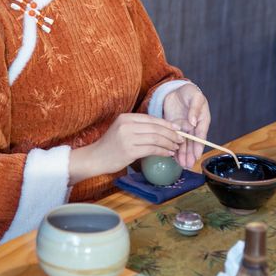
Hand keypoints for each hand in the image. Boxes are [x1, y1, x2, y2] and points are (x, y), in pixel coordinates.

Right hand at [68, 113, 183, 183]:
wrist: (95, 158)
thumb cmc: (111, 145)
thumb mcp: (122, 130)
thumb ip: (138, 127)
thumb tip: (162, 129)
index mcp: (125, 117)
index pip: (151, 118)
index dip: (166, 124)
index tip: (177, 129)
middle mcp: (126, 125)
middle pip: (155, 128)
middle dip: (171, 134)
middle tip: (180, 139)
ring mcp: (127, 138)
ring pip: (155, 138)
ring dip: (169, 143)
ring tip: (176, 147)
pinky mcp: (129, 151)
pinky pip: (152, 149)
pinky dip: (163, 151)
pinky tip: (168, 154)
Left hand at [163, 84, 210, 168]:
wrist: (177, 90)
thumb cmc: (190, 93)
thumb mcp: (195, 97)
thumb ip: (195, 109)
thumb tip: (193, 121)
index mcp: (201, 120)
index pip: (201, 135)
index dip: (199, 145)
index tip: (197, 155)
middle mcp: (193, 127)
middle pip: (192, 143)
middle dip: (190, 154)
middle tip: (188, 165)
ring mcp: (184, 129)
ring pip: (184, 144)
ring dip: (183, 154)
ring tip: (182, 165)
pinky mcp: (174, 128)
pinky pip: (174, 140)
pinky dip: (174, 148)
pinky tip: (173, 158)